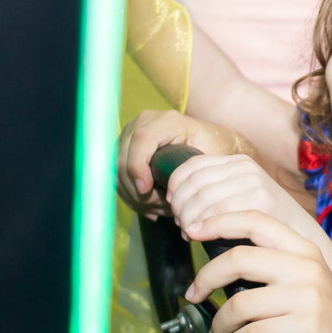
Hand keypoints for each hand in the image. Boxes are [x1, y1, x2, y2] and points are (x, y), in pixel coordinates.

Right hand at [117, 109, 255, 217]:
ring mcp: (130, 134)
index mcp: (168, 121)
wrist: (210, 141)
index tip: (146, 190)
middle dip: (137, 189)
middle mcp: (144, 122)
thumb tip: (173, 195)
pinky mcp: (124, 148)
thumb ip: (195, 171)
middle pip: (124, 157)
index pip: (142, 139)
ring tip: (160, 211)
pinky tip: (151, 209)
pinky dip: (132, 196)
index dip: (138, 166)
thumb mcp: (210, 158)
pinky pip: (118, 175)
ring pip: (117, 170)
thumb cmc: (214, 150)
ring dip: (134, 196)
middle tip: (159, 209)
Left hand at [167, 154, 322, 244]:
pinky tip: (199, 237)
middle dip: (179, 206)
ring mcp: (254, 182)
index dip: (174, 185)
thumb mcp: (240, 195)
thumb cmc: (266, 221)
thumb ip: (216, 190)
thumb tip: (175, 198)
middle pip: (193, 183)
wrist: (302, 235)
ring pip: (201, 198)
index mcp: (238, 162)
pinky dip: (201, 225)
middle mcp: (245, 168)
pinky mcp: (260, 201)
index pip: (191, 165)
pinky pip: (217, 212)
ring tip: (188, 233)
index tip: (171, 205)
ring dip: (187, 218)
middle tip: (180, 225)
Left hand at [185, 210, 331, 332]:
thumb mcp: (307, 283)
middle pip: (239, 259)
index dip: (219, 222)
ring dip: (218, 324)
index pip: (257, 221)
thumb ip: (276, 265)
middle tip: (193, 294)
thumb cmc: (324, 326)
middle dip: (205, 278)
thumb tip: (223, 258)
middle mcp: (309, 269)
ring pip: (238, 303)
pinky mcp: (305, 330)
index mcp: (307, 251)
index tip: (192, 232)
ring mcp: (308, 299)